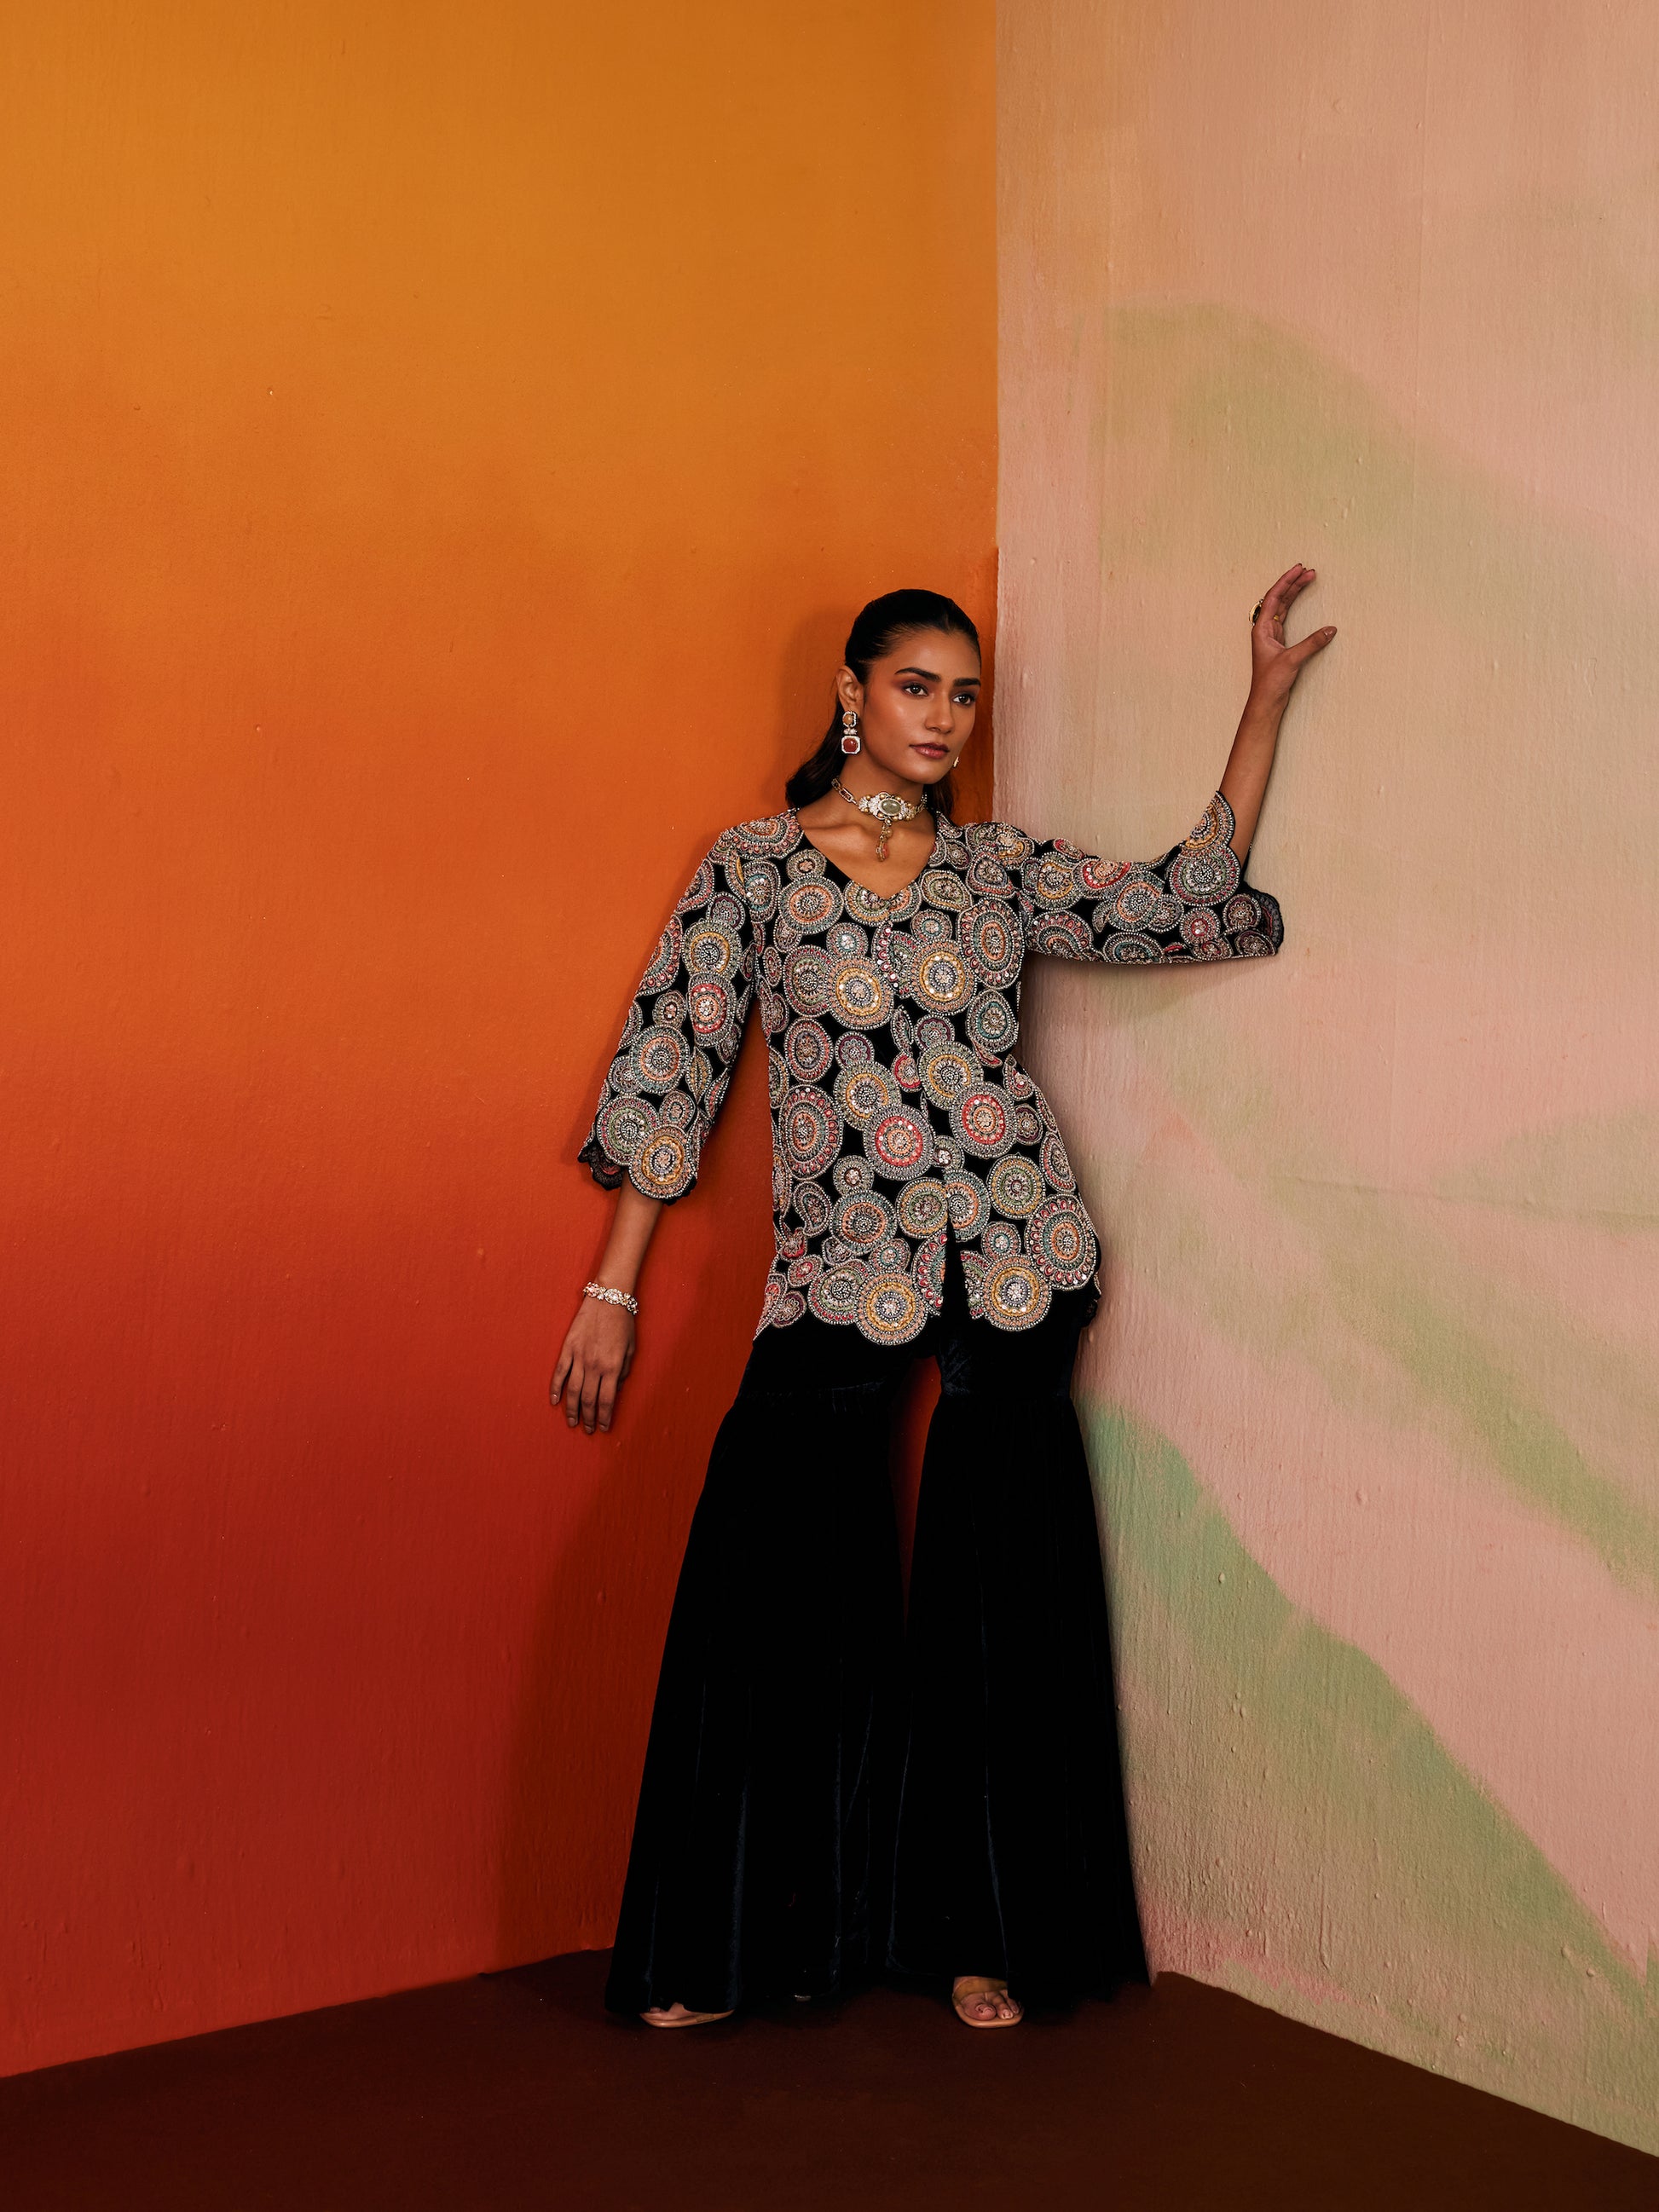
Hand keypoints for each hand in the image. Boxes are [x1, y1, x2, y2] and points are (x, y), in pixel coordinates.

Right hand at [551, 1295, 634, 1434]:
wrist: (609, 1298)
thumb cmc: (623, 1324)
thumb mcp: (630, 1350)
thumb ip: (622, 1373)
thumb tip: (613, 1390)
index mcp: (612, 1367)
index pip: (607, 1401)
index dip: (605, 1417)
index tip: (604, 1427)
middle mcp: (594, 1365)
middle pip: (588, 1399)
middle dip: (588, 1418)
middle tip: (588, 1429)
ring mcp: (579, 1357)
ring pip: (572, 1391)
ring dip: (572, 1409)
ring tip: (572, 1422)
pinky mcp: (568, 1348)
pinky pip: (560, 1373)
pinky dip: (556, 1389)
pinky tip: (555, 1401)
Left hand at [1249, 564, 1335, 709]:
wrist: (1266, 700)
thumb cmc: (1270, 682)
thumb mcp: (1292, 660)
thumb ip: (1312, 644)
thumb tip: (1331, 629)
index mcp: (1261, 629)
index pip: (1273, 597)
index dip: (1286, 581)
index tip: (1298, 569)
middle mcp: (1265, 629)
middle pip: (1279, 598)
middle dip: (1293, 583)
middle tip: (1309, 571)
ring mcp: (1272, 635)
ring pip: (1283, 606)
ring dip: (1295, 592)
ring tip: (1308, 579)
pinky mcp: (1280, 642)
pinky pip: (1286, 617)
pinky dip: (1295, 606)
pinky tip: (1300, 599)